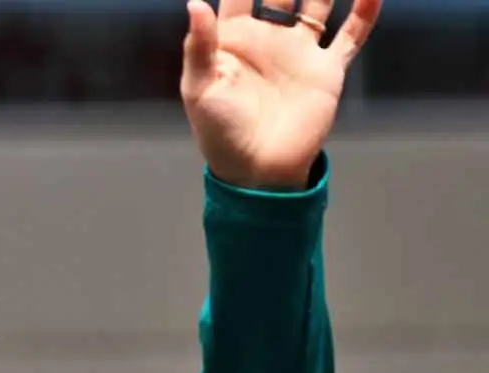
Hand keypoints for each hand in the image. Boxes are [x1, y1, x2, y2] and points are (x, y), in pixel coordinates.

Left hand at [181, 0, 382, 189]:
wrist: (257, 170)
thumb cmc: (219, 132)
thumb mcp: (200, 88)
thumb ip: (199, 45)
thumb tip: (194, 3)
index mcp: (232, 39)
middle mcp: (268, 39)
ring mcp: (299, 52)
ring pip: (318, 3)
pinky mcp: (325, 70)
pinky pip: (351, 35)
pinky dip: (365, 12)